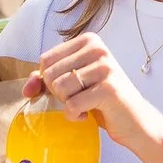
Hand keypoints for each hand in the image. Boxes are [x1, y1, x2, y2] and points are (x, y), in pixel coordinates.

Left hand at [26, 32, 162, 150]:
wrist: (135, 122)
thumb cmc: (101, 100)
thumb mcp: (73, 83)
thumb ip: (47, 79)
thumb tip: (27, 89)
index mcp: (89, 41)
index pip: (46, 60)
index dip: (49, 80)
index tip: (70, 88)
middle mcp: (98, 49)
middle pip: (50, 74)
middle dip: (59, 94)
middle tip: (80, 98)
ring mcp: (105, 68)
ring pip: (60, 89)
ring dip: (68, 104)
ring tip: (86, 104)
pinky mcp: (109, 89)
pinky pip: (72, 105)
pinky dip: (74, 115)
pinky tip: (89, 114)